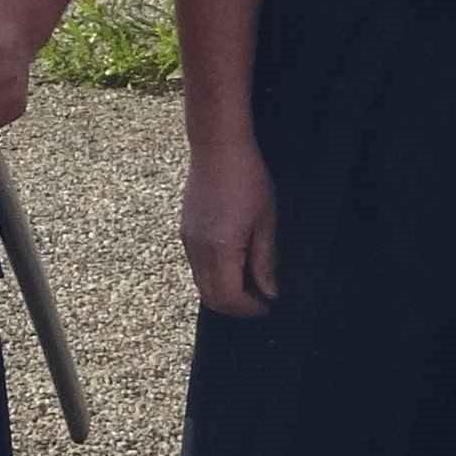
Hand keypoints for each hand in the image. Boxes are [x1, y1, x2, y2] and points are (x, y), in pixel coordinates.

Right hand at [180, 141, 280, 315]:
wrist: (217, 146)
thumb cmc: (247, 178)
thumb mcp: (265, 221)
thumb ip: (265, 261)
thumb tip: (269, 291)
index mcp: (220, 249)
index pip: (229, 297)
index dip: (249, 308)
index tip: (268, 305)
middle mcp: (198, 250)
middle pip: (211, 297)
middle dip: (235, 307)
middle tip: (260, 302)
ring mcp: (188, 241)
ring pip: (201, 284)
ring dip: (223, 293)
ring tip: (249, 284)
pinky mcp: (185, 231)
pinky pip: (197, 267)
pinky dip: (214, 276)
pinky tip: (234, 265)